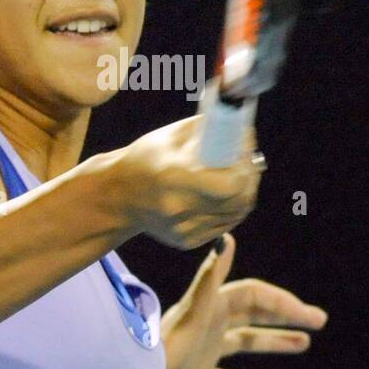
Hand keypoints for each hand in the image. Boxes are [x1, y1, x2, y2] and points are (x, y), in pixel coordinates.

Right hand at [118, 116, 261, 249]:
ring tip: (235, 175)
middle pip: (239, 201)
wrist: (118, 196)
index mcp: (175, 177)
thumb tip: (241, 127)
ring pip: (236, 214)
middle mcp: (180, 208)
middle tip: (247, 162)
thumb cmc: (145, 159)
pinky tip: (221, 194)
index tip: (244, 148)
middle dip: (250, 178)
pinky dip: (230, 208)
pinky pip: (223, 224)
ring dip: (243, 193)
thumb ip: (209, 129)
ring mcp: (184, 229)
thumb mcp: (172, 135)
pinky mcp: (187, 241)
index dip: (246, 166)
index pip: (232, 184)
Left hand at [159, 233, 327, 368]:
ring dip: (272, 341)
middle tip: (319, 322)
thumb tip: (228, 237)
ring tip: (303, 344)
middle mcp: (210, 324)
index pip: (254, 295)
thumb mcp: (194, 311)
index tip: (307, 315)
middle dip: (286, 317)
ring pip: (243, 342)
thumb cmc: (166, 347)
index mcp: (212, 307)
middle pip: (254, 315)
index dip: (281, 302)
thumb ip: (211, 276)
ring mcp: (204, 350)